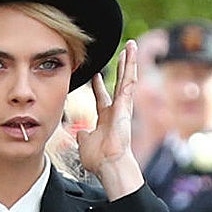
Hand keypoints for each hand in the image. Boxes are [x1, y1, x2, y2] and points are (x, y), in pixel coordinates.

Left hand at [78, 41, 144, 198]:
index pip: (101, 98)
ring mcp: (123, 107)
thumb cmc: (99, 159)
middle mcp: (116, 111)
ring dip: (129, 62)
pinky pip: (128, 81)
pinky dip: (130, 67)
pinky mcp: (126, 105)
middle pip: (118, 84)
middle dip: (120, 69)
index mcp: (106, 119)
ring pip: (127, 79)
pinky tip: (131, 53)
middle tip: (122, 54)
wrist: (109, 165)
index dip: (98, 86)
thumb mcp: (85, 143)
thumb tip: (80, 132)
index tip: (95, 75)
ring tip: (131, 46)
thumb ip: (83, 135)